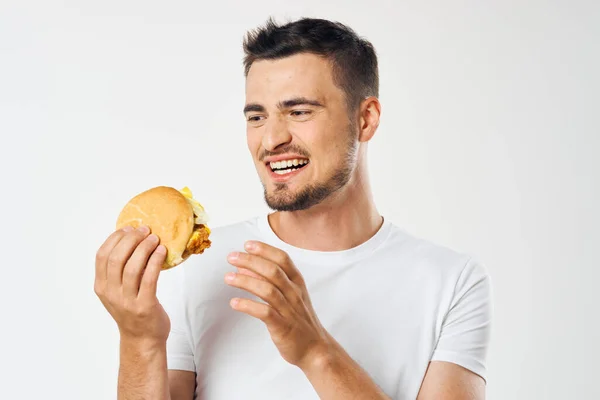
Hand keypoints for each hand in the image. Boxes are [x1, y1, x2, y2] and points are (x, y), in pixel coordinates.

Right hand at [94, 225, 169, 343]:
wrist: (143, 339)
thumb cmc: (133, 311)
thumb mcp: (118, 291)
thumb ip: (119, 270)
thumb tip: (132, 238)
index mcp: (101, 287)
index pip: (102, 256)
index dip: (115, 238)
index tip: (128, 228)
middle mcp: (111, 293)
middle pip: (117, 258)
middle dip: (131, 239)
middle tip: (145, 230)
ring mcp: (127, 301)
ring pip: (132, 267)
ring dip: (145, 248)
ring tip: (155, 238)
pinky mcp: (144, 306)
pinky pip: (149, 278)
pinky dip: (155, 261)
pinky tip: (162, 251)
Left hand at [225, 241, 330, 369]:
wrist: (315, 348)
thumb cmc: (299, 320)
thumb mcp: (288, 296)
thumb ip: (268, 280)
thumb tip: (245, 266)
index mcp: (297, 283)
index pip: (283, 259)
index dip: (265, 250)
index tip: (247, 244)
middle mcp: (294, 293)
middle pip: (273, 271)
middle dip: (251, 261)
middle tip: (232, 257)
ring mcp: (289, 310)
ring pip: (268, 290)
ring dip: (246, 281)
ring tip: (228, 278)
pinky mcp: (283, 327)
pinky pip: (265, 313)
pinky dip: (249, 306)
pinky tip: (234, 302)